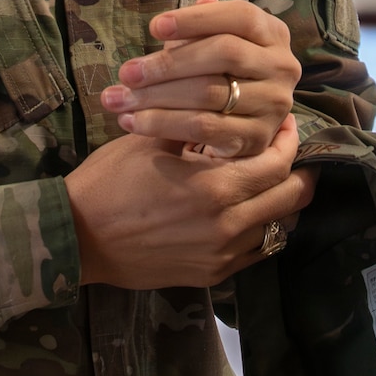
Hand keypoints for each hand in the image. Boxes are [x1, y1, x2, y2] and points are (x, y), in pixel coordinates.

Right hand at [65, 114, 315, 289]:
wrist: (78, 237)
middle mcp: (227, 226)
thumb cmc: (110, 182)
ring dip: (281, 200)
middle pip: (291, 198)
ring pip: (280, 227)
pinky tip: (248, 209)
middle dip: (298, 171)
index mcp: (215, 187)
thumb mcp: (150, 139)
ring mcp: (222, 256)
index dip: (288, 141)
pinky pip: (256, 251)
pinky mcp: (212, 276)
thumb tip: (227, 100)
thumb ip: (196, 122)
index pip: (277, 163)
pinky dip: (263, 228)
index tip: (284, 125)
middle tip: (286, 151)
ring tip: (268, 178)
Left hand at [102, 0, 302, 158]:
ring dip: (157, 97)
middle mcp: (282, 67)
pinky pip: (204, 129)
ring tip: (118, 99)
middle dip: (169, 63)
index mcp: (273, 34)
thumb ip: (205, 27)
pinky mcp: (257, 139)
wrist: (238, 128)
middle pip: (224, 54)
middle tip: (126, 72)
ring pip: (210, 94)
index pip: (239, 16)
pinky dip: (164, 124)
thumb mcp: (213, 45)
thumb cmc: (220, 74)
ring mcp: (274, 105)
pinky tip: (133, 122)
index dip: (196, 19)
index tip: (153, 28)